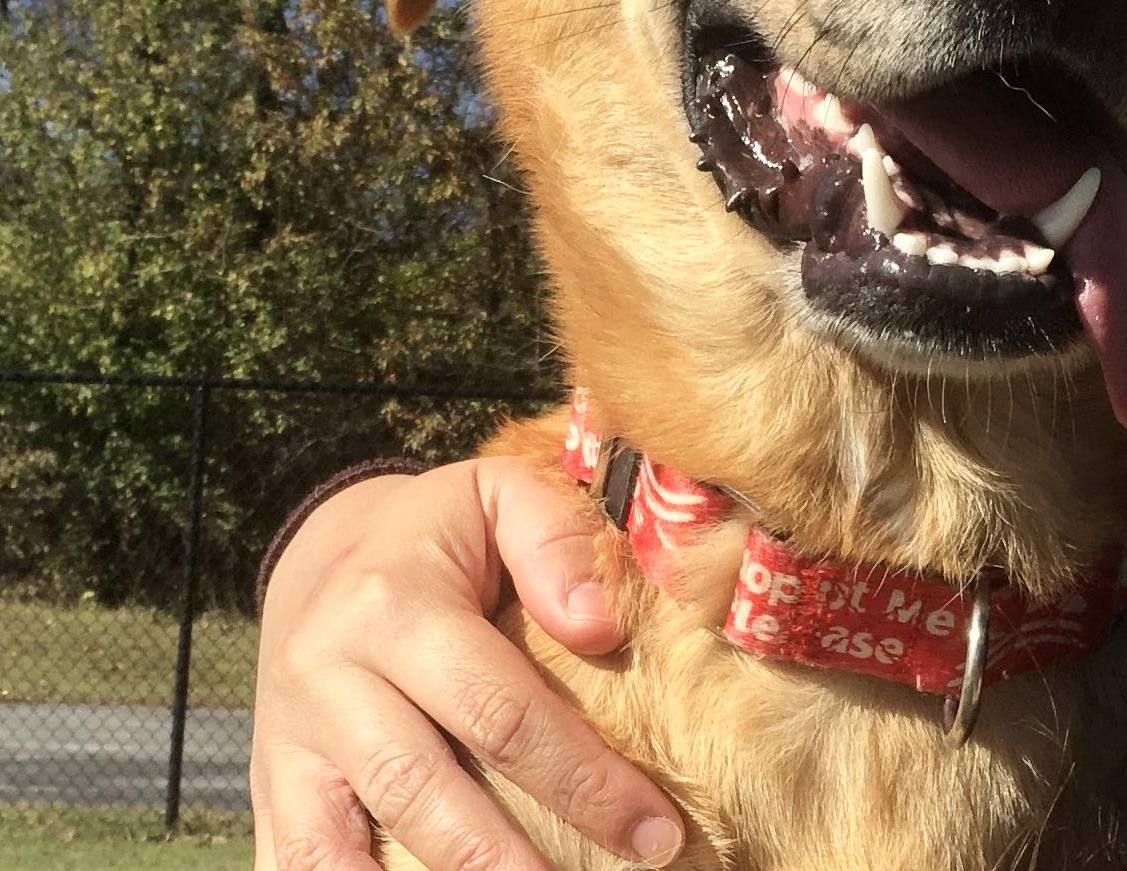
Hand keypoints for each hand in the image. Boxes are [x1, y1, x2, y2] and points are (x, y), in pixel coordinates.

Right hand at [250, 458, 684, 870]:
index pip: (501, 710)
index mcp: (394, 603)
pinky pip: (291, 867)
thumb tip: (599, 628)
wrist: (324, 552)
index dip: (582, 779)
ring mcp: (289, 743)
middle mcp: (328, 675)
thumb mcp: (500, 495)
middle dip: (516, 865)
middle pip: (426, 794)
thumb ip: (554, 540)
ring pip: (347, 852)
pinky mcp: (269, 789)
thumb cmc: (439, 533)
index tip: (654, 830)